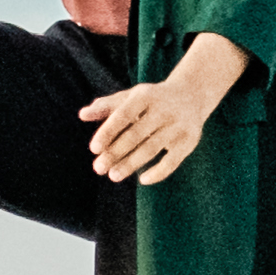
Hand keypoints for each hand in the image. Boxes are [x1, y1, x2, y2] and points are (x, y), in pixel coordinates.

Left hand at [81, 35, 249, 183]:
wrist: (193, 94)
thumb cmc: (152, 99)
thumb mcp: (130, 97)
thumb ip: (106, 106)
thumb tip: (82, 115)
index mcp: (146, 96)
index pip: (123, 115)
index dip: (108, 132)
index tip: (93, 149)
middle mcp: (164, 109)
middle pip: (136, 134)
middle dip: (115, 153)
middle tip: (98, 169)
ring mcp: (178, 126)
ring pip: (152, 148)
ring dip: (131, 164)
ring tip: (113, 176)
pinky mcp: (189, 141)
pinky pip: (173, 160)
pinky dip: (158, 172)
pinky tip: (143, 180)